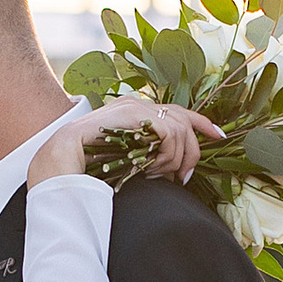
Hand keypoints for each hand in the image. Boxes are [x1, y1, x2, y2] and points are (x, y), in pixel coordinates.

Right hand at [38, 90, 204, 185]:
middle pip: (183, 120)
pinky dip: (168, 153)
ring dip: (176, 158)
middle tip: (184, 177)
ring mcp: (135, 107)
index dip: (201, 123)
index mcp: (136, 112)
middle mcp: (138, 104)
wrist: (64, 157)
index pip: (177, 112)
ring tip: (162, 176)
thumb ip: (148, 155)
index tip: (218, 136)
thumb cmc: (89, 163)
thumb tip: (172, 169)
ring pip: (178, 129)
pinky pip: (168, 132)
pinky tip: (155, 167)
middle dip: (192, 150)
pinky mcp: (134, 113)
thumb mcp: (127, 158)